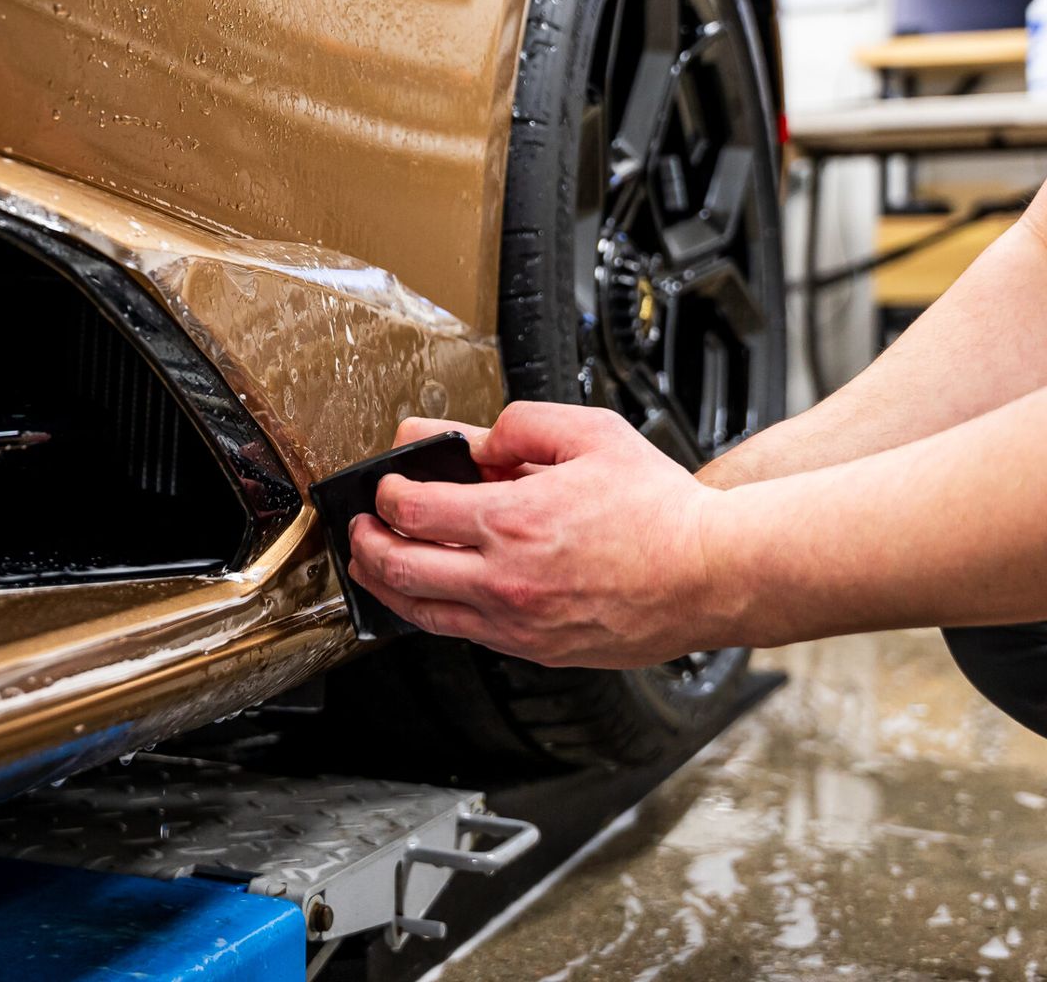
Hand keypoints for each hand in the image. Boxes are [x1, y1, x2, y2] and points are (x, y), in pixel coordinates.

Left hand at [345, 402, 745, 667]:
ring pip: (421, 613)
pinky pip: (463, 634)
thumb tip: (472, 437)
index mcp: (513, 520)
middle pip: (399, 567)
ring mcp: (518, 621)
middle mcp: (506, 577)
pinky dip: (432, 613)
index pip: (410, 510)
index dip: (385, 493)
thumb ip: (522, 426)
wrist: (714, 574)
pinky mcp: (535, 648)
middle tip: (359, 529)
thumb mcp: (592, 435)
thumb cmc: (663, 510)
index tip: (387, 484)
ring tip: (372, 566)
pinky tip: (430, 595)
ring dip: (385, 586)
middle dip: (365, 544)